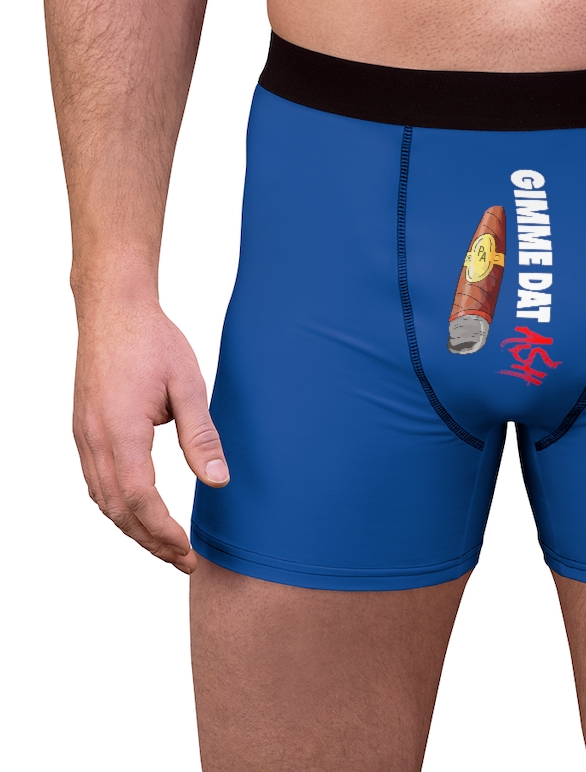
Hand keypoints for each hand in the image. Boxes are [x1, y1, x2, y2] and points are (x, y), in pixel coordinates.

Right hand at [72, 301, 228, 571]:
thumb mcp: (189, 386)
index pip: (141, 500)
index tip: (189, 552)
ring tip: (164, 544)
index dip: (164, 532)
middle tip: (182, 560)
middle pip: (118, 509)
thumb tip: (218, 481)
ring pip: (103, 499)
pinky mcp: (84, 429)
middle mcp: (94, 439)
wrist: (114, 309)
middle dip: (150, 541)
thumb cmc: (154, 341)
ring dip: (132, 527)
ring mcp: (83, 435)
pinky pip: (96, 480)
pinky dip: (116, 505)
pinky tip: (137, 511)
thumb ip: (201, 437)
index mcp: (121, 431)